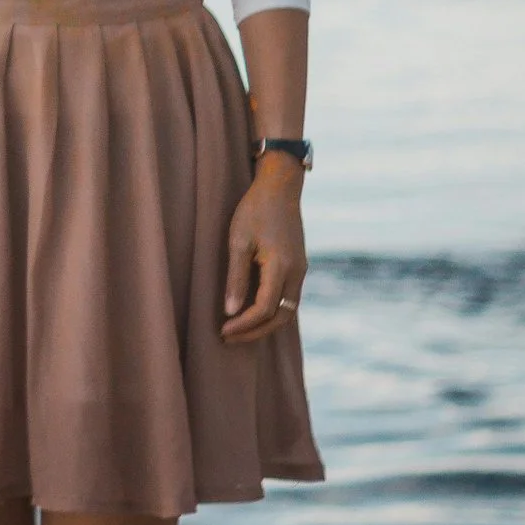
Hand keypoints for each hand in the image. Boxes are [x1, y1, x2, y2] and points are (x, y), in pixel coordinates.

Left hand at [220, 156, 306, 343]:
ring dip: (265, 324)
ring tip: (239, 329)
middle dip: (255, 332)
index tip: (223, 330)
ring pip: (288, 310)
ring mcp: (300, 270)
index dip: (244, 324)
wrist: (279, 188)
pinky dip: (272, 310)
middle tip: (229, 337)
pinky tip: (253, 311)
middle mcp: (296, 273)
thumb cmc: (254, 210)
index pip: (264, 309)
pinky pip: (289, 298)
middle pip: (280, 317)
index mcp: (281, 267)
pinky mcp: (299, 266)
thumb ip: (236, 277)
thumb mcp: (238, 241)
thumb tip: (231, 311)